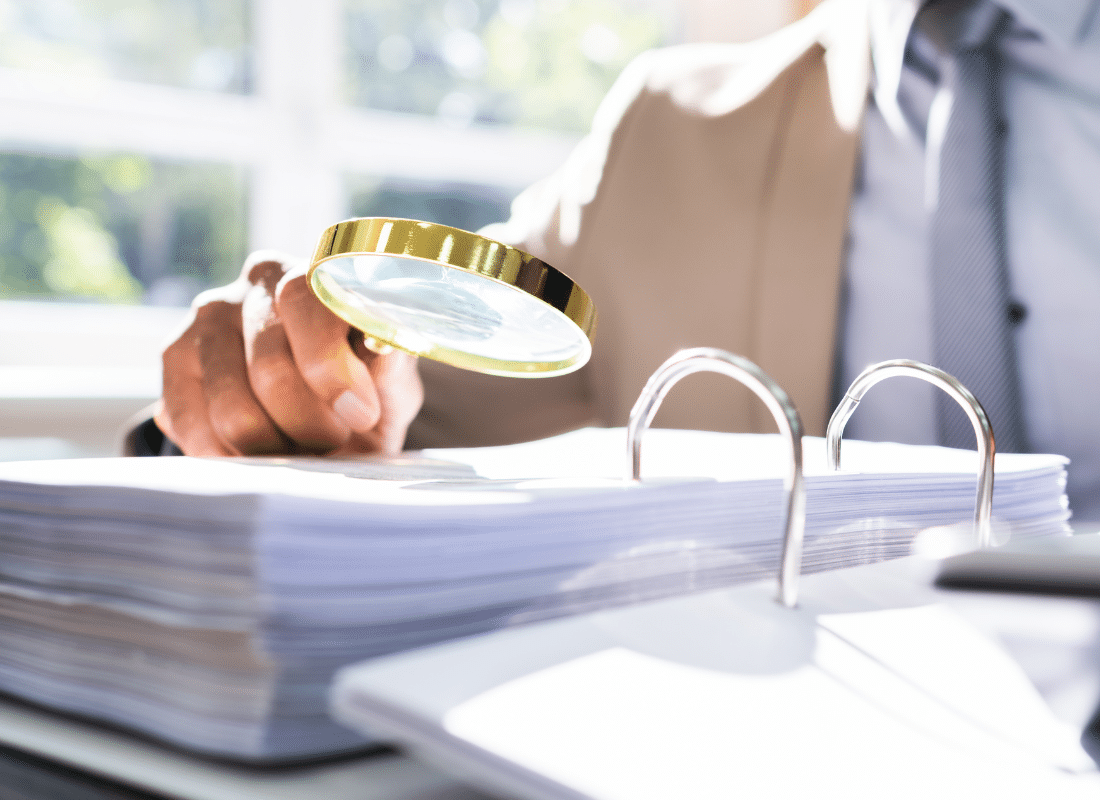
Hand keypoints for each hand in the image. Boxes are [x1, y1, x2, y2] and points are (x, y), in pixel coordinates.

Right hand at [156, 251, 423, 456]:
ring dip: (273, 446)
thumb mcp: (391, 380)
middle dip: (308, 422)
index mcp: (316, 271)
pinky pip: (191, 422)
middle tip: (333, 441)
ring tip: (300, 449)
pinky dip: (230, 454)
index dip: (329, 366)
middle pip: (268, 364)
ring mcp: (209, 316)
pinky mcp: (175, 357)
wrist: (327, 418)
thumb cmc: (367, 393)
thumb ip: (390, 361)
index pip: (304, 299)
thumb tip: (386, 342)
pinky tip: (259, 455)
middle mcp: (258, 280)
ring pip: (230, 406)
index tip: (359, 415)